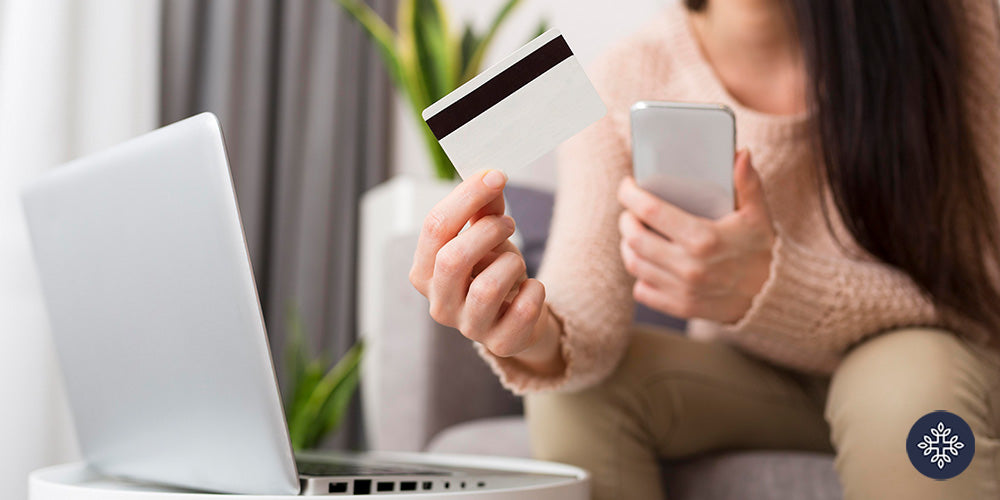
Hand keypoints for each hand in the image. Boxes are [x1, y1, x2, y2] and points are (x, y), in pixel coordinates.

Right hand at [410, 170, 561, 368]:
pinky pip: (522, 311)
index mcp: (424, 272)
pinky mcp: (500, 344)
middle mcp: (439, 303)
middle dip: (486, 232)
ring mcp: (468, 328)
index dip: (466, 197)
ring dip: (511, 262)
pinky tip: (532, 287)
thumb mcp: (486, 235)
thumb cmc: (493, 270)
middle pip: (452, 259)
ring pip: (486, 289)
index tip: (495, 176)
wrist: (518, 316)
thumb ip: (484, 207)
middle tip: (508, 222)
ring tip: (516, 260)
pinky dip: (534, 290)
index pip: (434, 228)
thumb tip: (490, 176)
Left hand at [616, 150, 774, 322]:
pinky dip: (639, 275)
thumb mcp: (758, 213)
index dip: (631, 195)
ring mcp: (683, 290)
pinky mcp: (681, 307)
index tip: (627, 186)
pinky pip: (642, 290)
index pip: (652, 211)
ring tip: (634, 233)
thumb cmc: (761, 248)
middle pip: (635, 238)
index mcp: (705, 238)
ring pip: (634, 264)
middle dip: (626, 219)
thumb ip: (748, 183)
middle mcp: (690, 267)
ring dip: (628, 245)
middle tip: (630, 211)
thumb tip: (741, 154)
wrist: (773, 295)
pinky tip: (647, 262)